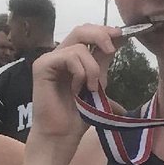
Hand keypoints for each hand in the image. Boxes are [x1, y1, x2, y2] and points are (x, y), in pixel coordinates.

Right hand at [30, 24, 119, 144]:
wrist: (63, 135)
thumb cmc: (79, 114)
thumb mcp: (98, 82)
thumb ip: (103, 61)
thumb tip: (117, 39)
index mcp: (72, 58)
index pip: (87, 33)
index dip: (104, 31)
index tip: (122, 35)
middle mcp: (59, 55)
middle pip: (81, 29)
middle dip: (101, 36)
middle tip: (112, 49)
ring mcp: (49, 60)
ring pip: (79, 47)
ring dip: (92, 68)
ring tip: (92, 88)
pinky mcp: (42, 66)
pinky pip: (68, 57)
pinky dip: (80, 72)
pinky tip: (78, 88)